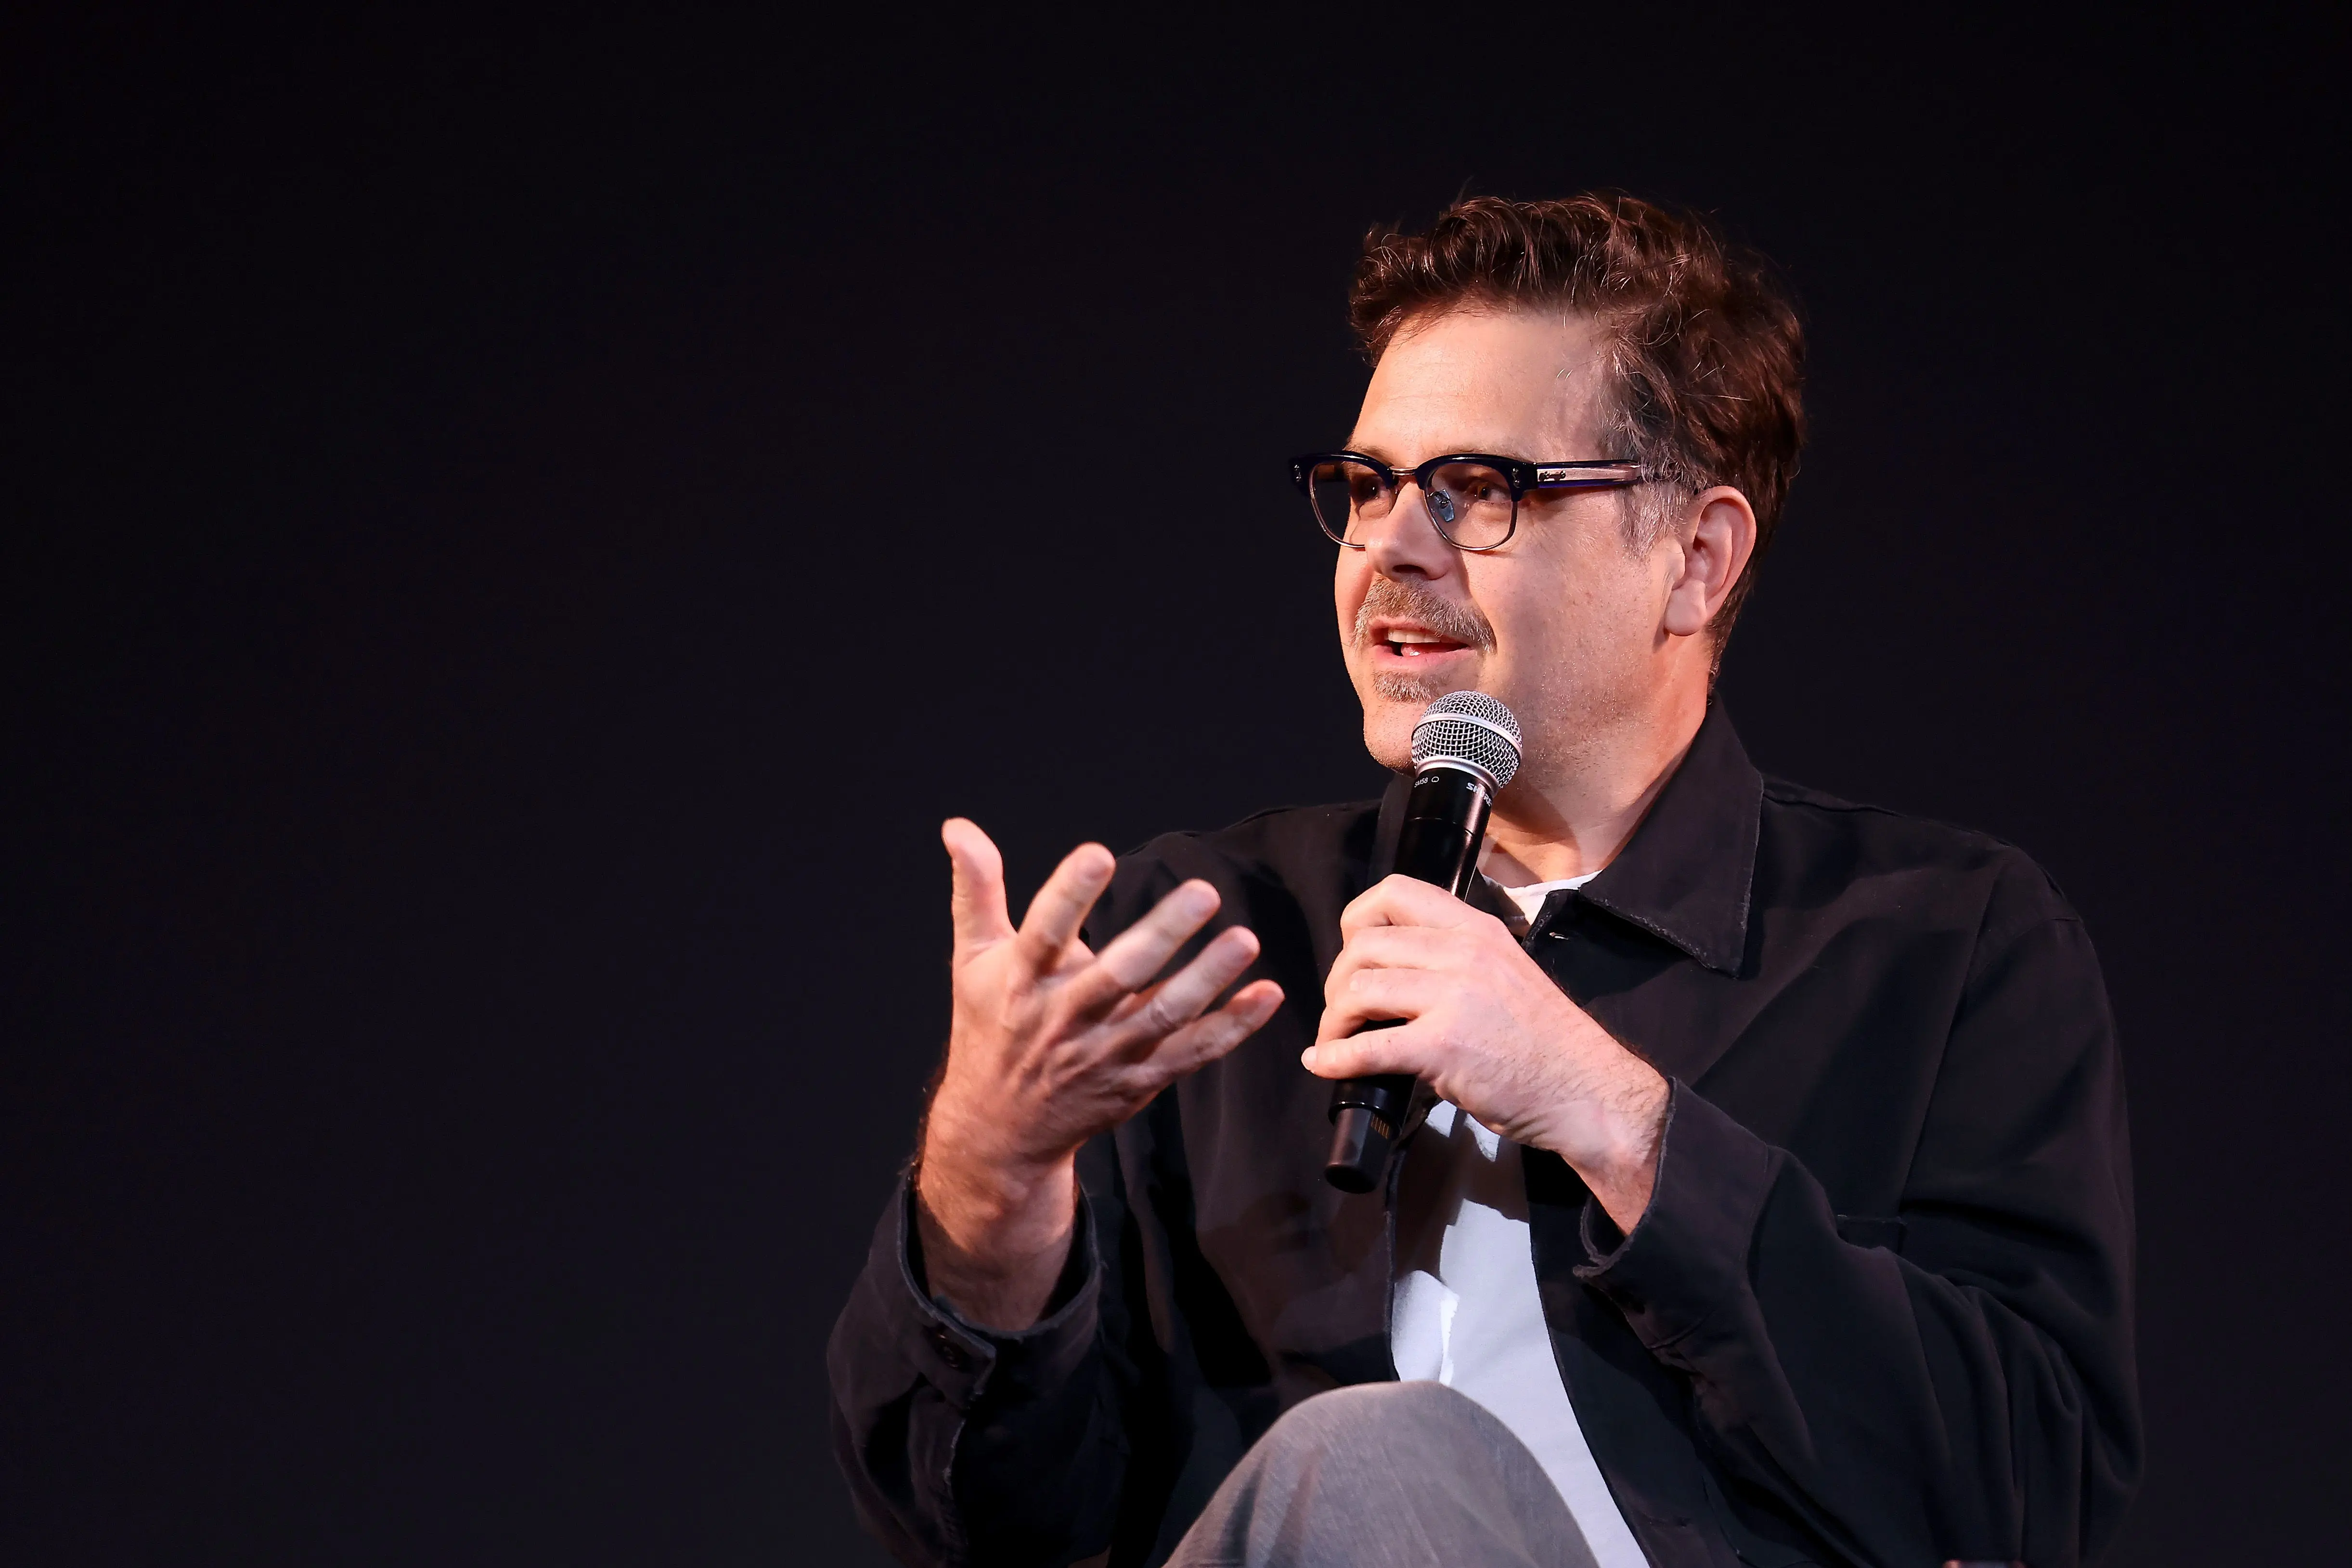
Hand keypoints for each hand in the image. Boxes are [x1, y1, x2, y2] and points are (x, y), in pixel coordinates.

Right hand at [917, 819, 1283, 1327]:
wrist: (998, 1129)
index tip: (1097, 853)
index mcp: (1021, 982)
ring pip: (1162, 1017)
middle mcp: (1064, 1020)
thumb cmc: (989, 1027)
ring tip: (1244, 939)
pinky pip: (1190, 1054)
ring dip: (1207, 980)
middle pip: (1116, 976)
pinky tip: (1265, 995)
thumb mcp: (972, 959)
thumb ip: (977, 889)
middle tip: (1203, 892)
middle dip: (1161, 935)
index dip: (1070, 894)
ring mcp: (1103, 1055)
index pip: (1044, 933)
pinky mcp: (1136, 1082)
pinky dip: (1230, 1028)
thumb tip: (958, 825)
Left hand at [1303, 874, 1668, 1231]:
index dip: (1357, 921)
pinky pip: (1368, 1046)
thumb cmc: (1545, 1042)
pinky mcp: (1445, 1047)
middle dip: (1338, 980)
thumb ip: (1455, 960)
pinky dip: (1335, 1058)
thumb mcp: (1505, 972)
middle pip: (1364, 945)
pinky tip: (1325, 1064)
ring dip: (1334, 1019)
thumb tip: (1394, 968)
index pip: (1395, 893)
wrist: (1587, 1090)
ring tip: (1337, 1039)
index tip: (1355, 955)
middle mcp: (1463, 952)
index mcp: (1476, 929)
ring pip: (1359, 988)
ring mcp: (1454, 998)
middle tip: (1343, 1011)